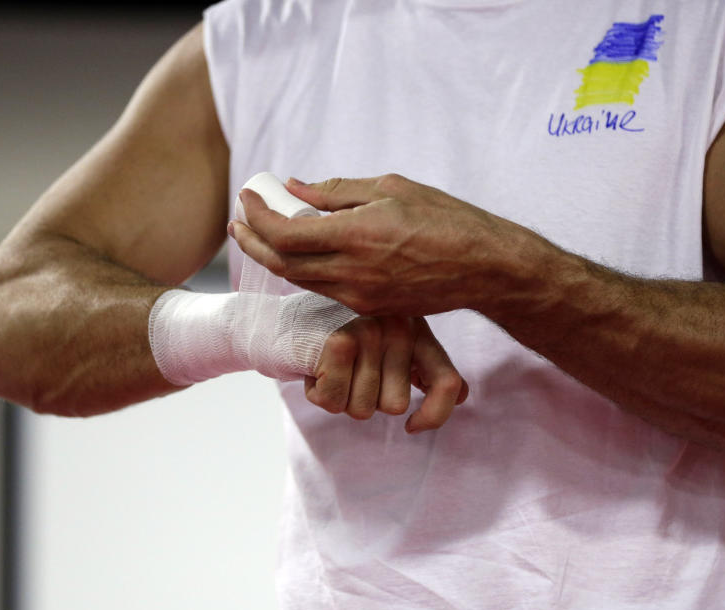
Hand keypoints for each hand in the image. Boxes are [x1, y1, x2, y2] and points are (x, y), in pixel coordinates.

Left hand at [228, 174, 539, 315]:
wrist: (484, 267)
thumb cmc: (445, 219)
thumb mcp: (391, 188)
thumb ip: (337, 192)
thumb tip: (294, 187)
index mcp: (356, 236)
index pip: (284, 233)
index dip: (257, 216)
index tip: (247, 195)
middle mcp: (352, 273)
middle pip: (282, 264)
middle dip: (253, 242)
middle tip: (241, 221)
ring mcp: (360, 296)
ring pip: (299, 280)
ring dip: (274, 258)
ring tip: (261, 235)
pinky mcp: (371, 308)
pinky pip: (324, 290)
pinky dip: (303, 270)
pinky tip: (301, 253)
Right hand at [308, 314, 468, 432]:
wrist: (288, 320)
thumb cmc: (345, 341)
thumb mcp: (393, 348)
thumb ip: (426, 368)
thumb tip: (463, 396)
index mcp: (418, 331)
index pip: (448, 384)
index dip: (435, 415)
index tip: (412, 426)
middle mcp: (399, 327)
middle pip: (395, 406)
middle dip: (367, 401)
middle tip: (350, 375)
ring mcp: (370, 331)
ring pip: (362, 409)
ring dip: (341, 399)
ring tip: (332, 370)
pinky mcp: (339, 341)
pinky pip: (334, 401)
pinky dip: (319, 395)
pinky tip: (315, 371)